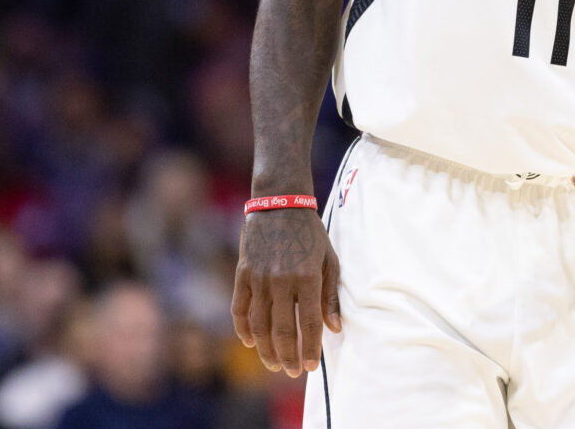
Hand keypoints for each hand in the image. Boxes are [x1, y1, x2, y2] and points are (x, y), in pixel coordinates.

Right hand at [231, 209, 341, 375]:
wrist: (280, 203)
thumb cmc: (310, 233)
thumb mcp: (329, 259)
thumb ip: (330, 296)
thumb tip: (335, 328)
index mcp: (307, 277)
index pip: (309, 324)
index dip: (310, 349)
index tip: (310, 366)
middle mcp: (281, 280)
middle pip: (282, 330)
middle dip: (288, 356)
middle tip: (292, 371)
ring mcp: (259, 278)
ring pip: (259, 325)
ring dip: (266, 349)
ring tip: (274, 363)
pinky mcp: (243, 273)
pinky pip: (240, 308)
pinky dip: (243, 329)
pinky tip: (250, 342)